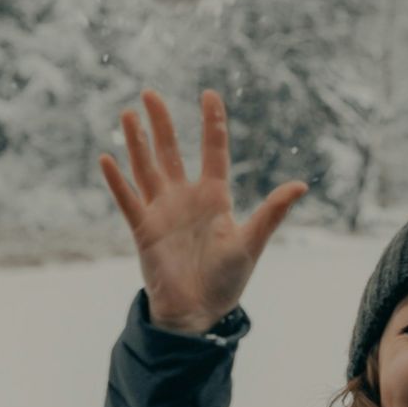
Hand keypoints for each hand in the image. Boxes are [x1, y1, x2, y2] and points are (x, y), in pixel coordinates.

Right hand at [98, 87, 308, 332]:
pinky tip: (106, 158)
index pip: (213, 150)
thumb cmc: (227, 280)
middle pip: (171, 151)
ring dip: (137, 142)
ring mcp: (162, 211)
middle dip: (162, 123)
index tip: (209, 94)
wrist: (198, 313)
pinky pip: (128, 200)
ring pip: (146, 168)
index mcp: (214, 197)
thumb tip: (301, 185)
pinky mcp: (143, 229)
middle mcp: (185, 198)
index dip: (212, 123)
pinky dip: (117, 181)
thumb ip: (272, 212)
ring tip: (129, 114)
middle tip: (150, 93)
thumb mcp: (252, 242)